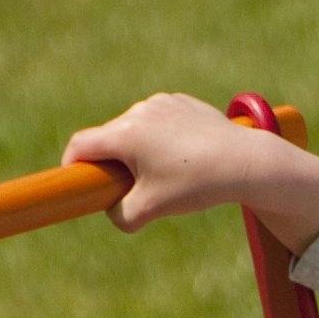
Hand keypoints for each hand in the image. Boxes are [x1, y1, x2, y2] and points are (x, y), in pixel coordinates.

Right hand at [62, 92, 318, 235]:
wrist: (245, 162)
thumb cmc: (197, 185)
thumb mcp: (151, 209)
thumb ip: (120, 215)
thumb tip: (113, 211)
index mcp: (125, 133)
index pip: (80, 145)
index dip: (73, 165)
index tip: (79, 181)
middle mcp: (139, 112)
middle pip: (108, 137)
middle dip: (112, 162)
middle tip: (132, 187)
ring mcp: (162, 103)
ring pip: (134, 129)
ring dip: (138, 150)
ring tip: (167, 173)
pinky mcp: (182, 102)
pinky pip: (159, 121)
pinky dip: (161, 138)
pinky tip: (185, 157)